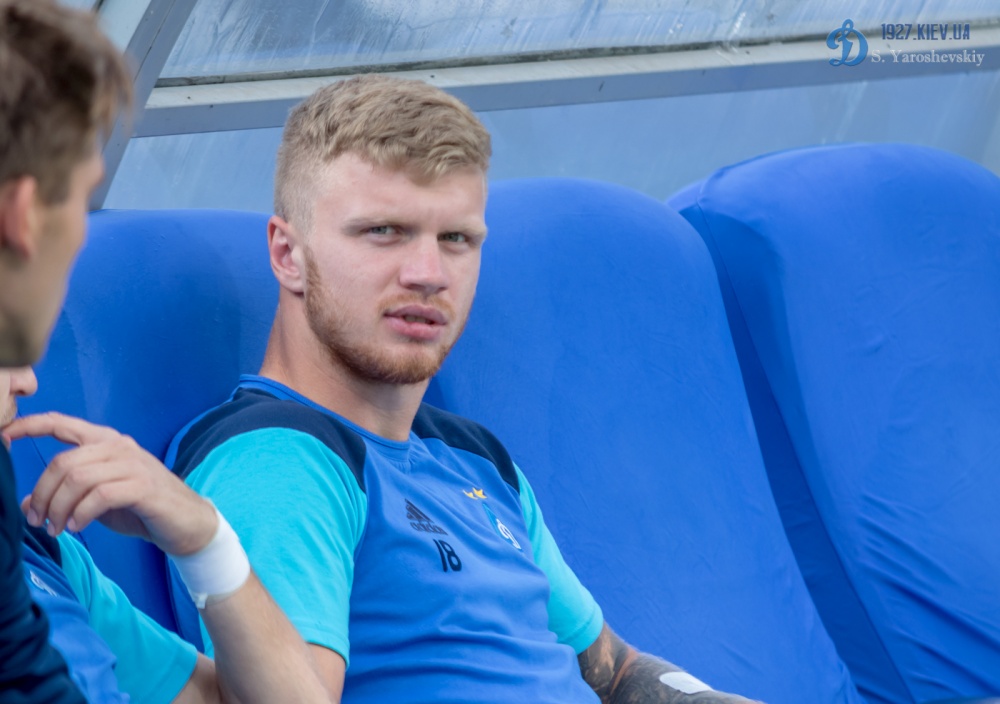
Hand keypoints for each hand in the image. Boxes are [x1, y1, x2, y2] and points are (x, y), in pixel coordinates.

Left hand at [4, 412, 216, 555]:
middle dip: (42, 495)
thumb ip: (66, 495)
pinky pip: (100, 496)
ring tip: (58, 528)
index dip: (30, 426)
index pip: (62, 424)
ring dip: (59, 509)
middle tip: (37, 521)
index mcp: (106, 442)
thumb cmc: (142, 508)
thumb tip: (27, 506)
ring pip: (78, 479)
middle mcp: (119, 447)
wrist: (186, 523)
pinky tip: (79, 526)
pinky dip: (82, 514)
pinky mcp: (143, 486)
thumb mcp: (98, 500)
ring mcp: (133, 464)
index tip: (4, 435)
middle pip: (63, 462)